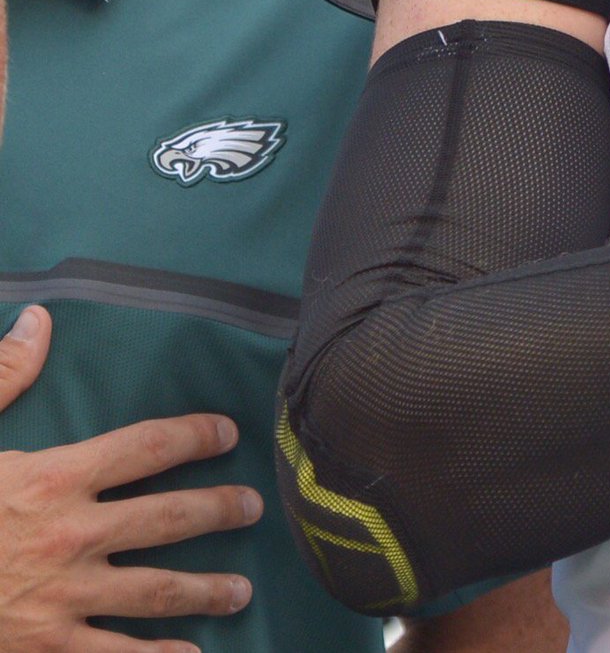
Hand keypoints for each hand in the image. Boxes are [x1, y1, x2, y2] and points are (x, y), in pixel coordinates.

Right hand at [0, 305, 261, 652]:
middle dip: (220, 510)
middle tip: (255, 507)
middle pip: (169, 518)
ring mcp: (60, 598)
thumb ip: (2, 375)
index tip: (227, 434)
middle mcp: (69, 537)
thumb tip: (39, 318)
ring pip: (155, 591)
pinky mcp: (42, 649)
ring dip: (205, 591)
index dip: (196, 436)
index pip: (147, 446)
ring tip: (242, 592)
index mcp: (52, 478)